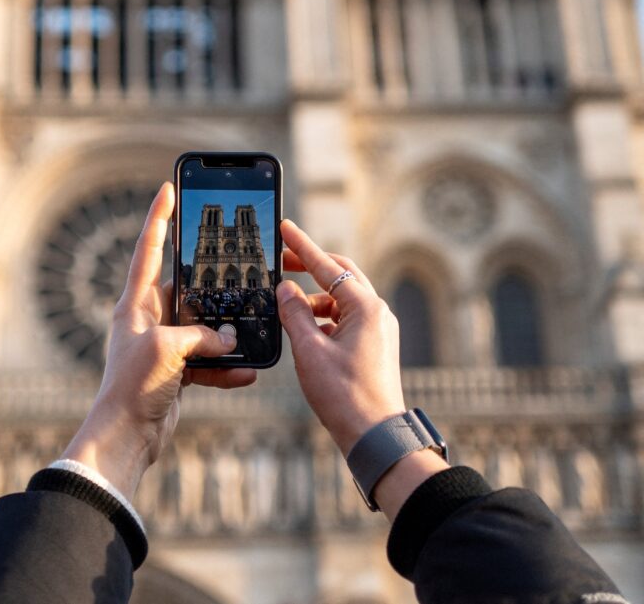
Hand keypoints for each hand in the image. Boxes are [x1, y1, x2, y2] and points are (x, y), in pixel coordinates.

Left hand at [62, 182, 256, 498]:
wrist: (126, 436)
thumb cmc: (133, 386)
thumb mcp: (169, 349)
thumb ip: (202, 336)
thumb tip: (229, 338)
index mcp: (135, 305)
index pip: (149, 250)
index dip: (159, 218)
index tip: (168, 189)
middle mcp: (148, 321)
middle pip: (186, 292)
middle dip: (211, 289)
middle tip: (236, 272)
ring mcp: (163, 347)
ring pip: (202, 329)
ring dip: (224, 336)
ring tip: (248, 332)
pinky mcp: (175, 373)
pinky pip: (207, 362)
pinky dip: (226, 367)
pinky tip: (247, 372)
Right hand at [278, 219, 447, 519]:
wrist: (374, 435)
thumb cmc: (344, 395)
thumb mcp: (309, 350)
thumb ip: (294, 314)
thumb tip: (286, 290)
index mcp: (365, 307)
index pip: (328, 266)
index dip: (302, 246)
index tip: (286, 228)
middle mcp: (377, 312)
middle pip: (341, 275)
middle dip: (312, 266)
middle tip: (284, 261)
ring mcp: (379, 329)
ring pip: (343, 299)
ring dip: (315, 297)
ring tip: (288, 307)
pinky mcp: (375, 345)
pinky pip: (347, 319)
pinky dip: (324, 317)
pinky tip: (305, 330)